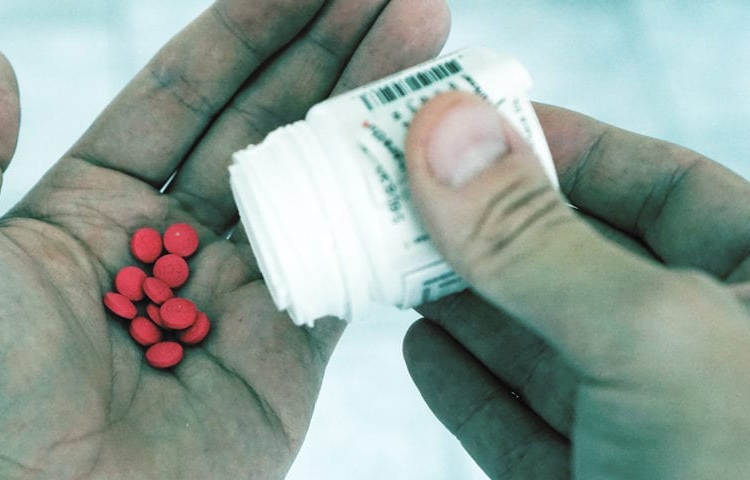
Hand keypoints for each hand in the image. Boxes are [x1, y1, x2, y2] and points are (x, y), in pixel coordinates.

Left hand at [0, 1, 449, 477]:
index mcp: (97, 203)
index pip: (185, 92)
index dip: (246, 30)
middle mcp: (172, 238)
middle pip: (264, 123)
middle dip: (328, 52)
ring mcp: (235, 292)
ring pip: (313, 182)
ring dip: (367, 110)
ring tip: (424, 36)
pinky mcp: (284, 349)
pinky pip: (345, 264)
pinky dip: (385, 208)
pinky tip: (424, 147)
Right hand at [401, 92, 749, 477]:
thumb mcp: (650, 337)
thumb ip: (538, 240)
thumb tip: (448, 137)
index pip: (666, 189)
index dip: (571, 149)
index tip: (479, 125)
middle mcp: (703, 355)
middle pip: (581, 263)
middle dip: (492, 226)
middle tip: (410, 187)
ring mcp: (646, 430)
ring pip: (540, 345)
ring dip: (465, 300)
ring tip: (397, 255)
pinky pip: (517, 424)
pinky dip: (464, 384)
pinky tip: (423, 346)